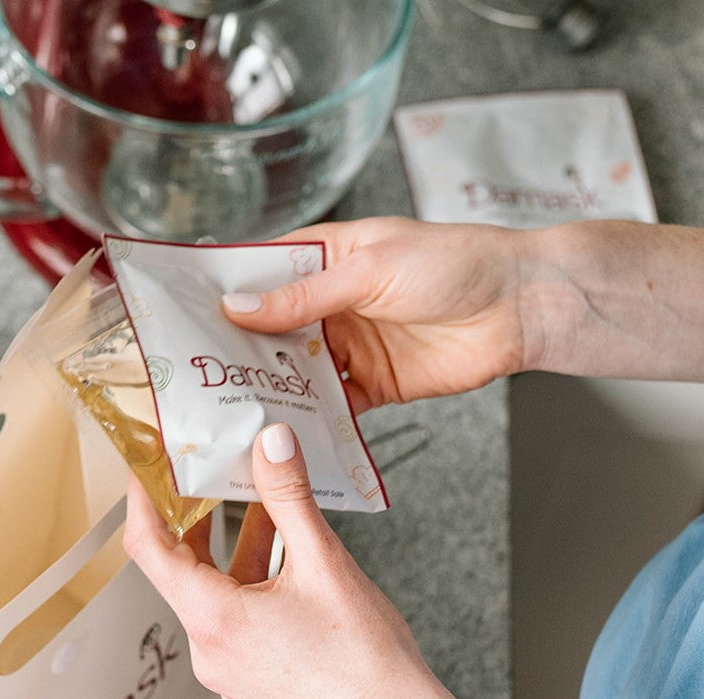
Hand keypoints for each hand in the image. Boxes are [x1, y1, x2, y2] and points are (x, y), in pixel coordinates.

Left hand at [126, 424, 678, 698]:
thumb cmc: (367, 664)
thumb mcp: (325, 565)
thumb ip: (290, 497)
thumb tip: (271, 443)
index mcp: (213, 619)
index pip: (149, 547)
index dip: (142, 499)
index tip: (148, 464)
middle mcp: (209, 650)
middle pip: (181, 569)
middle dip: (196, 517)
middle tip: (210, 472)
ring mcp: (229, 671)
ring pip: (214, 594)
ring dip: (234, 549)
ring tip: (265, 505)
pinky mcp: (251, 682)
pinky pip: (235, 620)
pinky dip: (250, 583)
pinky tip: (287, 558)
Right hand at [221, 217, 531, 412]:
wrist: (521, 307)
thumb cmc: (456, 264)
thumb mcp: (370, 268)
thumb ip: (304, 294)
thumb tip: (239, 306)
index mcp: (327, 260)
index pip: (262, 273)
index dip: (224, 289)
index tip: (183, 308)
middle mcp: (332, 305)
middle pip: (271, 330)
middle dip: (237, 349)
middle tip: (194, 371)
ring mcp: (350, 348)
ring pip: (295, 372)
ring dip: (269, 388)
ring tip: (228, 407)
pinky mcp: (372, 386)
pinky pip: (331, 408)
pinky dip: (310, 421)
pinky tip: (284, 432)